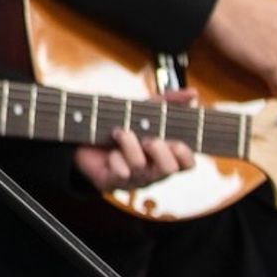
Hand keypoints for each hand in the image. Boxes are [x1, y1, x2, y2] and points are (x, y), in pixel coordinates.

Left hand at [75, 88, 198, 189]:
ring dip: (130, 144)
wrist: (82, 134)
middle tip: (148, 138)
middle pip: (170, 170)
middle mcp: (152, 172)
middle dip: (160, 151)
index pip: (187, 165)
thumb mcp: (144, 111)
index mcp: (165, 157)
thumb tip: (193, 93)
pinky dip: (115, 157)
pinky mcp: (112, 182)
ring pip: (141, 168)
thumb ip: (168, 102)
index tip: (174, 141)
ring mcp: (133, 179)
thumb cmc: (121, 124)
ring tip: (119, 132)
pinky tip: (109, 151)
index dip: (185, 154)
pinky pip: (120, 173)